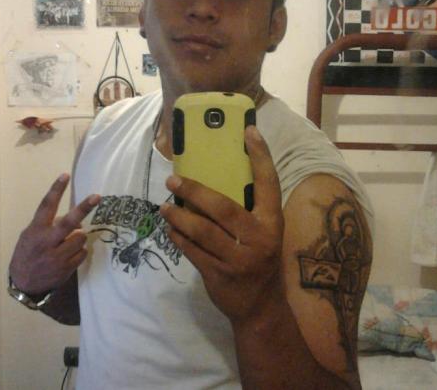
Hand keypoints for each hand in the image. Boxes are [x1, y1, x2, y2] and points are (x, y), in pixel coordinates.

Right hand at [9, 173, 99, 295]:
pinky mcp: (66, 268)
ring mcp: (56, 256)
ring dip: (79, 237)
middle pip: (69, 222)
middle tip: (97, 196)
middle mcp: (46, 242)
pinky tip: (69, 255)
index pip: (46, 206)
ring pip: (81, 237)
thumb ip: (48, 225)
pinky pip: (83, 252)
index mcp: (36, 230)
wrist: (24, 284)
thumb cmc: (28, 253)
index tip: (65, 175)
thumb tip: (74, 220)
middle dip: (84, 208)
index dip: (56, 190)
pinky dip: (79, 251)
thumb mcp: (30, 235)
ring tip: (68, 243)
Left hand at [160, 126, 284, 324]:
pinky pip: (192, 251)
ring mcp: (238, 259)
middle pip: (223, 208)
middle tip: (173, 180)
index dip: (261, 156)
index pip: (269, 182)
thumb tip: (215, 176)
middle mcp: (259, 238)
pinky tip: (169, 229)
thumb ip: (248, 208)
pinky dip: (178, 238)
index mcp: (272, 222)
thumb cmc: (261, 258)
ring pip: (202, 231)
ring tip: (164, 206)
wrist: (261, 306)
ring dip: (179, 217)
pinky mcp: (219, 275)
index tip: (249, 131)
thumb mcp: (264, 231)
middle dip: (195, 191)